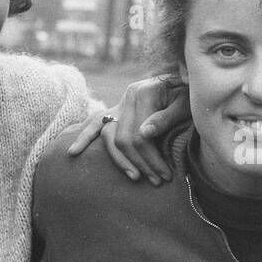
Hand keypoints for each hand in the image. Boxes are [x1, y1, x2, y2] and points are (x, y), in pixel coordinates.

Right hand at [65, 77, 189, 184]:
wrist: (182, 81)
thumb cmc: (187, 95)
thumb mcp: (184, 104)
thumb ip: (166, 118)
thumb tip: (145, 134)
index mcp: (143, 93)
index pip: (140, 135)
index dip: (152, 159)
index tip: (165, 175)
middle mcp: (127, 96)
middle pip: (124, 138)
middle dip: (140, 163)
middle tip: (157, 181)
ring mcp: (119, 103)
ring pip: (109, 136)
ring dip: (120, 160)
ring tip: (136, 177)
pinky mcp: (116, 109)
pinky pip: (95, 124)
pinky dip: (84, 137)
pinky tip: (74, 153)